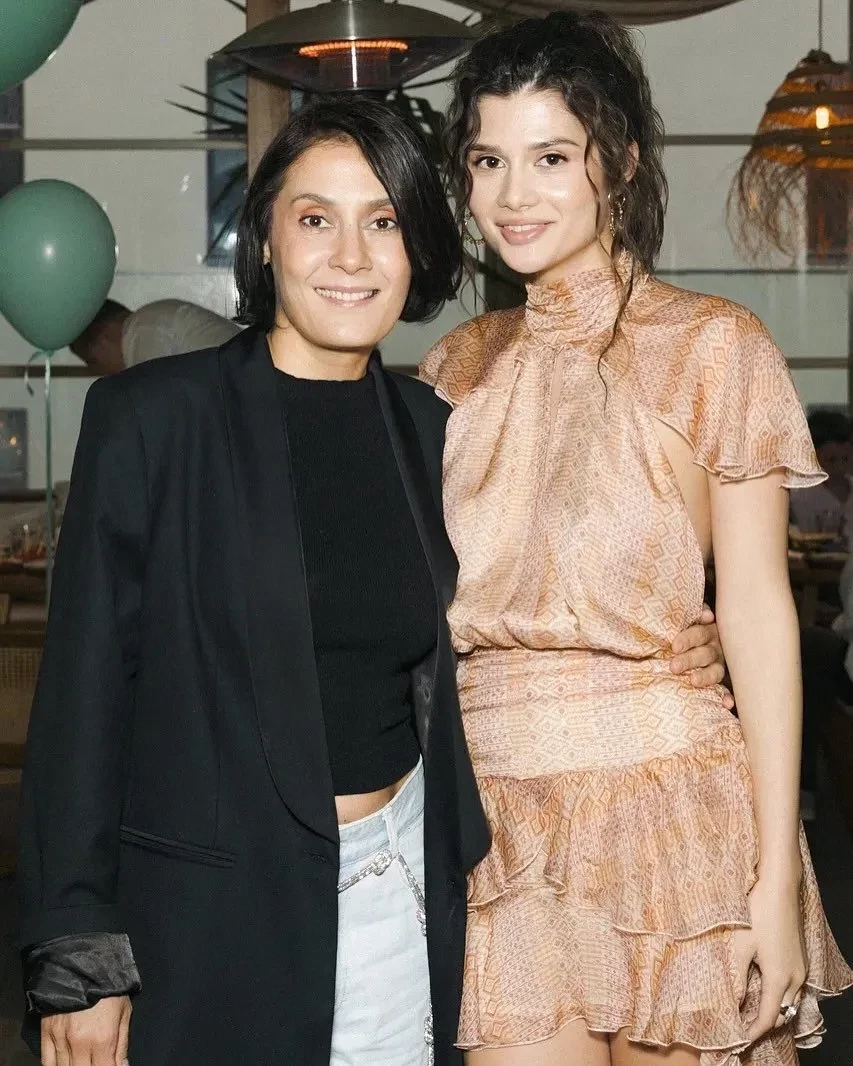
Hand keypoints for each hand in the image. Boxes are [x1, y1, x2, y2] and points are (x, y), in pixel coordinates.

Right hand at [41, 995, 130, 1065]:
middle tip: (95, 1061)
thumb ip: (122, 1044)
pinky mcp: (47, 1033)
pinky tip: (64, 1063)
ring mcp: (61, 1040)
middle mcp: (80, 1044)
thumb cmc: (109, 988)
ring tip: (82, 1060)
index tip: (109, 1065)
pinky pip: (47, 1063)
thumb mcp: (124, 1013)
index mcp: (103, 1039)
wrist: (83, 965)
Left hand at [670, 605, 734, 708]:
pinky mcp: (726, 681)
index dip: (687, 639)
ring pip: (715, 671)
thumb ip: (696, 615)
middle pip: (705, 654)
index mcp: (708, 632)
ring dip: (706, 676)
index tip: (674, 647)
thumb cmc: (693, 630)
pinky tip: (727, 703)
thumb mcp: (693, 619)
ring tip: (694, 681)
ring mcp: (722, 666)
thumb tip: (706, 615)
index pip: (698, 634)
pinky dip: (728, 697)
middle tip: (674, 666)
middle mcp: (717, 649)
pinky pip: (729, 691)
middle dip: (690, 660)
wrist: (716, 641)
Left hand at [733, 875, 806, 1042]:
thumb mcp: (740, 947)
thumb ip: (738, 978)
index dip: (754, 1031)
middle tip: (743, 1026)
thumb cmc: (756, 914)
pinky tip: (762, 988)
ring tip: (750, 1010)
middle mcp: (795, 977)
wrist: (779, 889)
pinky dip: (779, 996)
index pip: (769, 1017)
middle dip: (764, 1024)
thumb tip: (735, 1002)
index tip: (741, 1040)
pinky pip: (792, 987)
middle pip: (782, 1013)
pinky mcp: (800, 958)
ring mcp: (800, 968)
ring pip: (789, 1001)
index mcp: (779, 978)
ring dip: (773, 1009)